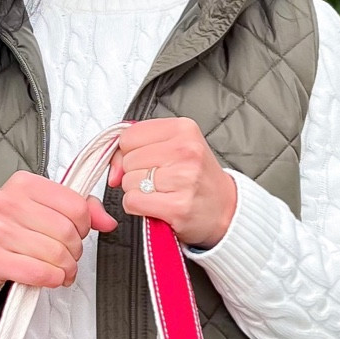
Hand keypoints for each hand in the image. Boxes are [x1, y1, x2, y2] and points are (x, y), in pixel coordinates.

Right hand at [0, 171, 116, 294]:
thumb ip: (77, 209)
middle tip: (68, 257)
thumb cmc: (5, 229)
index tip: (76, 233)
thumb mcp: (39, 208)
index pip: (76, 205)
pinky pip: (39, 273)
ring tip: (60, 271)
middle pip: (67, 232)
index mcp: (23, 183)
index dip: (84, 226)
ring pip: (56, 254)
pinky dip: (52, 279)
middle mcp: (8, 202)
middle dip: (75, 251)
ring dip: (66, 269)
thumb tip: (108, 221)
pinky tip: (50, 278)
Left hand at [110, 118, 237, 248]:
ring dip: (137, 192)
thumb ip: (140, 147)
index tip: (144, 161)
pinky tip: (158, 206)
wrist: (226, 209)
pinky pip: (133, 202)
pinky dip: (138, 207)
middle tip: (160, 180)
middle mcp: (186, 150)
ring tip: (162, 193)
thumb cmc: (198, 178)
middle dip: (135, 173)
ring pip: (128, 182)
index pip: (129, 135)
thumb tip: (113, 170)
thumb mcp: (176, 148)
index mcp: (184, 129)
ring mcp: (183, 178)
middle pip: (128, 159)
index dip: (128, 152)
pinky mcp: (177, 206)